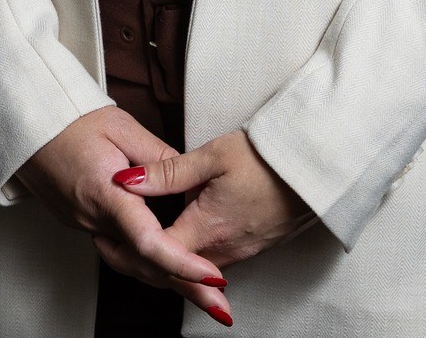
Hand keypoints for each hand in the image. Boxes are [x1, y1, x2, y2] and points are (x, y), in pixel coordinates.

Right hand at [15, 107, 229, 317]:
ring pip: (132, 264)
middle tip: (221, 306)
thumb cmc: (73, 121)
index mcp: (104, 193)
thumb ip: (156, 156)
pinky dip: (150, 264)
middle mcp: (94, 219)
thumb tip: (187, 175)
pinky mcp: (85, 224)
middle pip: (144, 264)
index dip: (182, 262)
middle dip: (185, 287)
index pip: (148, 241)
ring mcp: (86, 226)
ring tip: (206, 293)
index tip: (212, 276)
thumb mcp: (121, 127)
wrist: (29, 129)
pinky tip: (173, 268)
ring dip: (170, 280)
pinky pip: (121, 252)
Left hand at [117, 128, 317, 266]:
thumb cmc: (267, 156)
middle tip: (115, 245)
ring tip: (143, 238)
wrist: (317, 165)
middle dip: (144, 261)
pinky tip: (186, 235)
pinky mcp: (256, 247)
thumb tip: (125, 181)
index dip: (129, 248)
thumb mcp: (213, 156)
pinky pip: (216, 261)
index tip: (108, 235)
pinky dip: (194, 256)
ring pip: (195, 268)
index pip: (155, 254)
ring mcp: (242, 253)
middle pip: (173, 269)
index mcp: (205, 229)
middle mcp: (223, 251)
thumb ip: (167, 172)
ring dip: (169, 260)